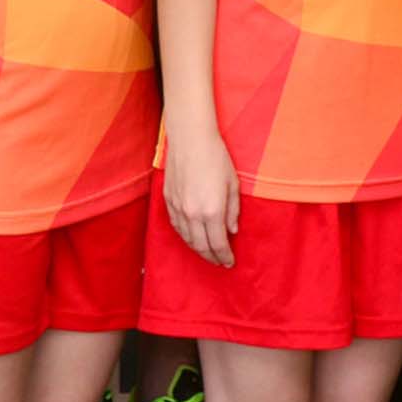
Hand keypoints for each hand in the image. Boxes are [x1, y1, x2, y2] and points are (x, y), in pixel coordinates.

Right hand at [162, 113, 241, 269]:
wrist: (190, 139)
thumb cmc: (216, 157)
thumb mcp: (233, 184)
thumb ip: (233, 210)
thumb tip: (232, 230)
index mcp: (212, 211)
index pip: (218, 244)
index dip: (224, 256)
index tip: (229, 262)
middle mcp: (193, 214)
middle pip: (201, 246)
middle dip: (212, 257)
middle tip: (219, 261)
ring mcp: (178, 208)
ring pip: (187, 239)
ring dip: (198, 249)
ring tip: (207, 252)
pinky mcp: (168, 200)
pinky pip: (176, 226)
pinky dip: (185, 236)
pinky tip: (192, 237)